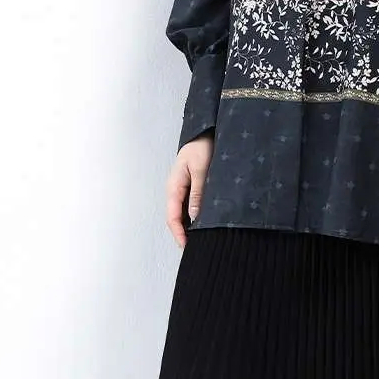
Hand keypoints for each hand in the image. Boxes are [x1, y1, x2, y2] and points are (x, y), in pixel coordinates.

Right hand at [165, 132, 214, 247]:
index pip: (172, 217)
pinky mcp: (192, 187)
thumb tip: (194, 217)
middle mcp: (176, 190)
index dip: (179, 234)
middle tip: (198, 248)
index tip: (187, 246)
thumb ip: (198, 193)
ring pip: (184, 214)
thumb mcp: (201, 169)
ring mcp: (183, 189)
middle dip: (184, 234)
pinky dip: (196, 217)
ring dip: (190, 227)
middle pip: (177, 219)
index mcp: (173, 187)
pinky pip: (191, 206)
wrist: (206, 130)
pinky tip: (206, 223)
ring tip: (203, 239)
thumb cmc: (202, 146)